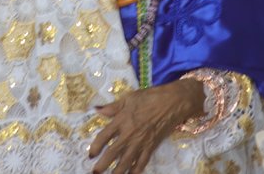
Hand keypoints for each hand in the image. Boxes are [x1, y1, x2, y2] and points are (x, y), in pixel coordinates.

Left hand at [88, 78, 204, 172]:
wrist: (172, 103)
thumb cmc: (150, 97)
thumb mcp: (128, 98)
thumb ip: (112, 107)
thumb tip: (97, 110)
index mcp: (121, 120)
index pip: (104, 136)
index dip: (95, 147)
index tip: (90, 154)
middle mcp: (129, 134)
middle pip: (113, 152)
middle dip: (102, 164)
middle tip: (95, 172)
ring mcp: (141, 142)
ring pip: (126, 161)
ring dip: (117, 171)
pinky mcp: (151, 147)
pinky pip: (141, 162)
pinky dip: (135, 171)